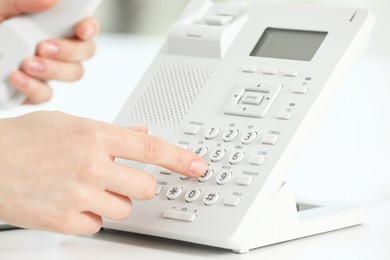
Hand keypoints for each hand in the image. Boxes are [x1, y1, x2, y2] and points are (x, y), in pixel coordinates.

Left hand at [0, 0, 99, 103]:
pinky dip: (33, 88)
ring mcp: (46, 69)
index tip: (82, 28)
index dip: (90, 27)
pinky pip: (46, 95)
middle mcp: (53, 45)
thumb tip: (51, 0)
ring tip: (28, 63)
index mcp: (49, 23)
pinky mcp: (33, 91)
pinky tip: (15, 78)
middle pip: (85, 52)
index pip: (83, 25)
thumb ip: (21, 1)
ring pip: (72, 74)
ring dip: (54, 70)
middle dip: (71, 51)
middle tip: (45, 47)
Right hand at [0, 111, 206, 233]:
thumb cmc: (27, 139)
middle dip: (139, 186)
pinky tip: (70, 201)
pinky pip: (98, 225)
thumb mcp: (71, 123)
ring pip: (124, 209)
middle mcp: (91, 165)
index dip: (180, 159)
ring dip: (113, 202)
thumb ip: (112, 132)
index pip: (150, 149)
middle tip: (122, 179)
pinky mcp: (66, 221)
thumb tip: (143, 133)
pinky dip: (90, 216)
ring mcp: (79, 195)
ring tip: (86, 189)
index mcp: (96, 135)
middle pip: (146, 188)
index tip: (198, 167)